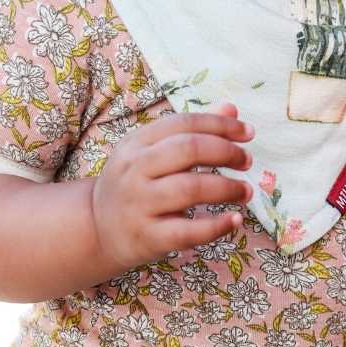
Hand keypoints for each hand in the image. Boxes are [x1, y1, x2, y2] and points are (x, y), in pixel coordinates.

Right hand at [91, 101, 254, 273]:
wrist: (97, 227)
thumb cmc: (136, 182)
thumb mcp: (154, 150)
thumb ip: (193, 130)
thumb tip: (232, 108)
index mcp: (137, 142)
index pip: (185, 123)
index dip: (222, 125)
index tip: (248, 133)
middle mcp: (134, 170)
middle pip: (189, 150)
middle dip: (227, 152)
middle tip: (247, 161)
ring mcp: (138, 204)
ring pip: (191, 189)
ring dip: (228, 188)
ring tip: (246, 191)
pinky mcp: (147, 237)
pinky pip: (187, 231)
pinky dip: (216, 226)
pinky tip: (235, 220)